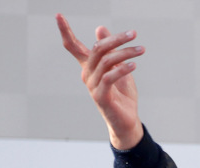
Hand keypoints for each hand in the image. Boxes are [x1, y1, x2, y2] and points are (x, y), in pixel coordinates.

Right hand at [56, 13, 144, 148]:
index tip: (58, 15)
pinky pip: (109, 77)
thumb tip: (100, 28)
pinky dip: (123, 68)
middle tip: (133, 33)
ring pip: (106, 61)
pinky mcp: (100, 96)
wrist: (127, 121)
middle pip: (97, 49)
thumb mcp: (118, 68)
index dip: (65, 31)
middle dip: (115, 39)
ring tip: (141, 50)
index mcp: (89, 67)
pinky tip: (134, 64)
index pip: (73, 47)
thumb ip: (110, 50)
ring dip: (125, 53)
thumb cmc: (122, 96)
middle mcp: (87, 75)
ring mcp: (92, 86)